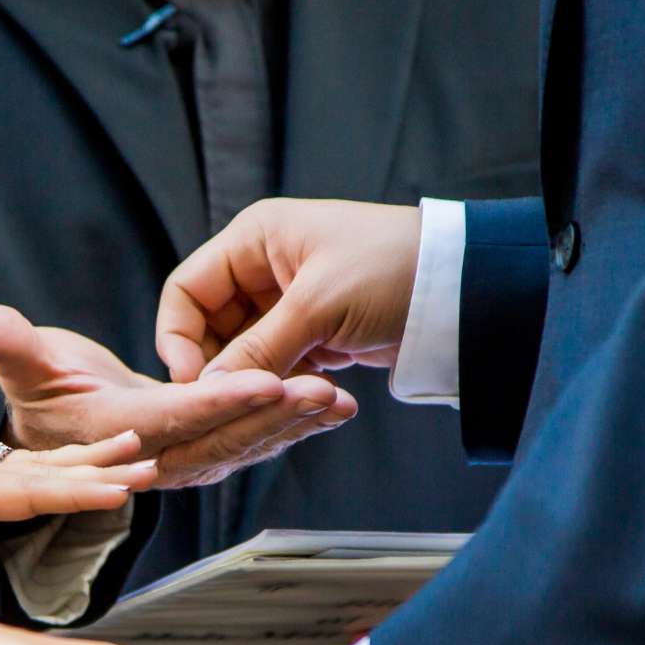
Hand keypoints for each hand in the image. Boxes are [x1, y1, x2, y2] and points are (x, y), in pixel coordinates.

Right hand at [0, 304, 356, 489]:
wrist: (58, 429)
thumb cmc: (40, 389)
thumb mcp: (24, 364)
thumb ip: (7, 344)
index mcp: (118, 426)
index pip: (175, 414)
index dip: (219, 399)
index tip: (264, 379)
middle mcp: (157, 454)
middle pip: (223, 435)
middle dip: (275, 414)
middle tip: (323, 390)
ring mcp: (187, 458)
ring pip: (247, 443)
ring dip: (295, 424)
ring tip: (340, 399)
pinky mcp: (207, 451)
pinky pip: (255, 441)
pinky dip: (296, 425)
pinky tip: (339, 405)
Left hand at [0, 423, 157, 592]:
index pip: (29, 489)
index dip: (78, 491)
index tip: (124, 487)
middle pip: (48, 471)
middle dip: (101, 467)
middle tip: (153, 458)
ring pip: (40, 468)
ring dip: (87, 463)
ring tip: (133, 450)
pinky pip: (22, 476)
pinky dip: (58, 471)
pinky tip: (73, 472)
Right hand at [155, 199, 422, 382]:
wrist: (466, 289)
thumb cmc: (392, 270)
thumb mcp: (317, 307)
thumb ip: (257, 350)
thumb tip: (205, 392)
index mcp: (254, 239)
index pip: (186, 291)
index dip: (178, 338)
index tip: (191, 383)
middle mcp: (264, 268)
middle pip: (210, 328)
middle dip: (220, 367)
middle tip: (232, 406)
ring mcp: (288, 304)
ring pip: (245, 355)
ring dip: (257, 382)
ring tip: (281, 402)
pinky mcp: (315, 335)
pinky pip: (279, 368)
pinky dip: (286, 387)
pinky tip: (309, 398)